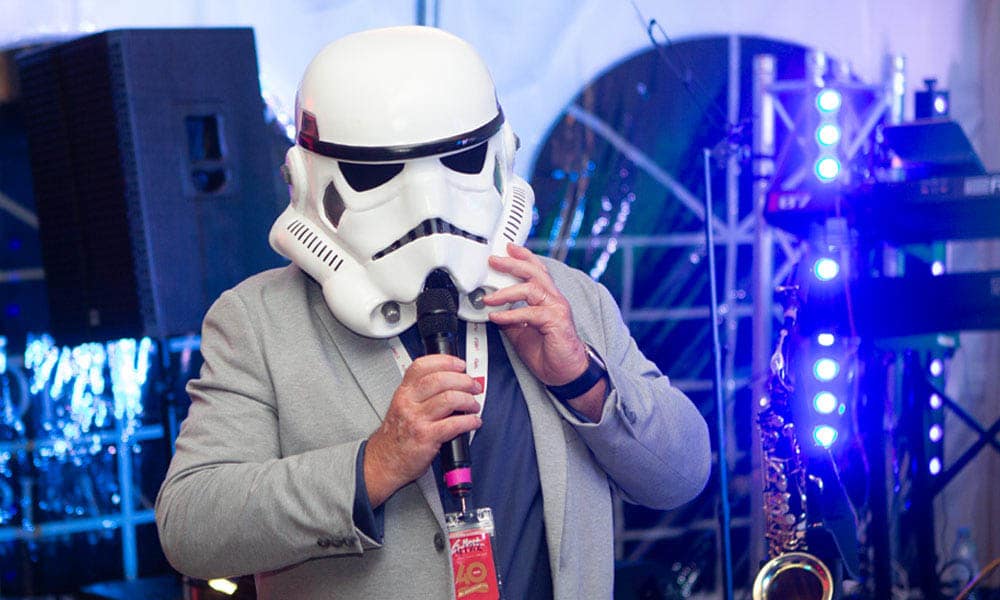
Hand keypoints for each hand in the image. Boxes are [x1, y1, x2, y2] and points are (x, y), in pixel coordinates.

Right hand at [364, 355, 481, 506]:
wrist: (384, 461)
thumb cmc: (396, 436)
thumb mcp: (402, 406)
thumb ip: (421, 393)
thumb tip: (452, 382)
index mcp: (404, 392)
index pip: (422, 366)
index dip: (445, 361)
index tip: (460, 364)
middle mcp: (408, 402)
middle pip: (440, 379)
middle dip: (464, 381)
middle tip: (474, 386)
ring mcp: (416, 419)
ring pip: (449, 399)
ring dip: (468, 400)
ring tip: (473, 405)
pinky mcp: (426, 437)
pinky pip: (454, 424)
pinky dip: (469, 421)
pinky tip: (473, 422)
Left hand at [483, 243, 589, 386]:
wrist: (566, 373)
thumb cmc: (549, 352)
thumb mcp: (521, 332)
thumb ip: (509, 318)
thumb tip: (491, 309)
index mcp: (548, 298)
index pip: (537, 270)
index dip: (524, 257)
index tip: (508, 248)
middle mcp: (554, 299)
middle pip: (534, 272)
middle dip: (513, 264)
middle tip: (494, 260)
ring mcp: (557, 309)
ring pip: (533, 289)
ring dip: (507, 291)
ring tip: (490, 298)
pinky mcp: (557, 322)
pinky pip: (531, 313)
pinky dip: (511, 314)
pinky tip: (498, 317)